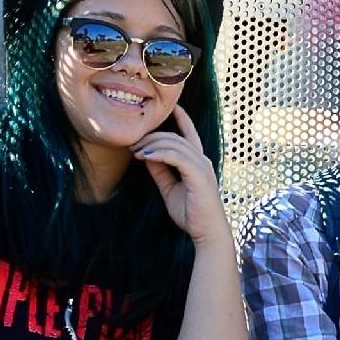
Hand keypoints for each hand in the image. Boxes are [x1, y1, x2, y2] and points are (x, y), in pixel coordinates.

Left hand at [133, 105, 228, 242]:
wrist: (207, 232)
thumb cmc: (191, 213)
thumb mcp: (170, 188)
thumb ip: (160, 170)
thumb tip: (146, 154)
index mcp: (197, 162)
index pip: (190, 133)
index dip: (181, 118)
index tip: (169, 107)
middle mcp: (202, 160)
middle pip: (175, 137)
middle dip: (151, 137)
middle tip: (132, 144)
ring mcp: (202, 167)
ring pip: (175, 144)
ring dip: (152, 144)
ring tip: (135, 151)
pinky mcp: (199, 176)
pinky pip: (177, 157)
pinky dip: (159, 154)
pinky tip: (144, 156)